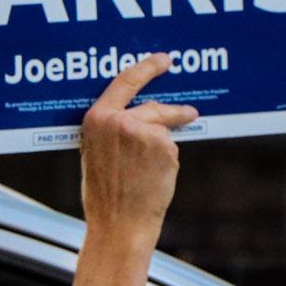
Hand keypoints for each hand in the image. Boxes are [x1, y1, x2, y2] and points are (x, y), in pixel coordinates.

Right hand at [79, 54, 197, 246]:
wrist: (119, 224)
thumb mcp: (96, 153)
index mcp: (96, 118)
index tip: (164, 60)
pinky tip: (156, 180)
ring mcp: (144, 133)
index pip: (125, 81)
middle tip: (189, 112)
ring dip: (164, 148)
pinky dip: (168, 162)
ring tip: (156, 174)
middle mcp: (120, 120)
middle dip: (174, 112)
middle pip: (153, 107)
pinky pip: (170, 149)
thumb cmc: (105, 195)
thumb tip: (138, 114)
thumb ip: (111, 129)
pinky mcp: (164, 147)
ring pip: (163, 131)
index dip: (147, 68)